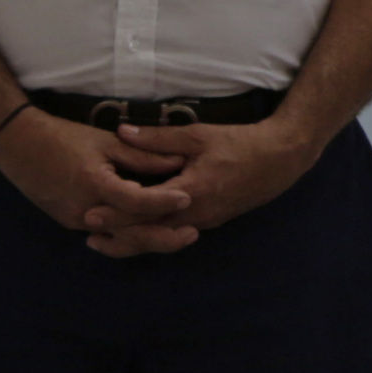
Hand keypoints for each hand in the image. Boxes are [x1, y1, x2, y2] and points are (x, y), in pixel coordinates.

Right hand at [0, 107, 202, 256]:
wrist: (17, 144)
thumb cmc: (62, 137)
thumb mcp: (106, 141)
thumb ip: (142, 155)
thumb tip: (179, 163)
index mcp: (94, 184)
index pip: (136, 201)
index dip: (163, 201)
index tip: (187, 199)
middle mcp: (84, 209)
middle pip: (130, 232)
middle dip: (164, 237)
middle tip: (194, 233)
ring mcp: (74, 220)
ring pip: (119, 237)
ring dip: (148, 239)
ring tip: (178, 236)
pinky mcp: (69, 222)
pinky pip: (104, 232)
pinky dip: (127, 233)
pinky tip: (150, 232)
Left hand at [94, 113, 326, 243]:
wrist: (281, 158)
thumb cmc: (241, 143)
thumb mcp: (198, 135)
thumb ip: (159, 138)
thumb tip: (122, 132)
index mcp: (190, 193)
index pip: (145, 210)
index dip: (116, 214)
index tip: (89, 215)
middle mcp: (197, 214)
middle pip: (151, 234)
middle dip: (120, 237)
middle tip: (90, 237)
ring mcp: (206, 220)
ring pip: (164, 238)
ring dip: (136, 240)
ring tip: (109, 240)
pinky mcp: (213, 219)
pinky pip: (177, 233)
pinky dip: (155, 235)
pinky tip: (141, 231)